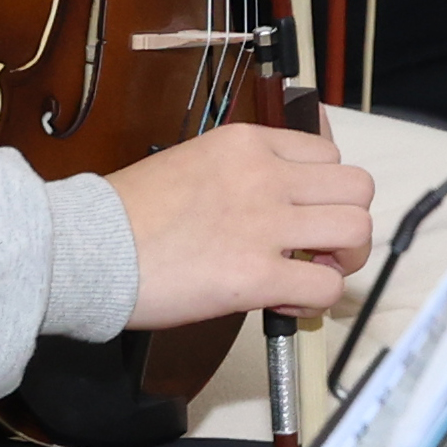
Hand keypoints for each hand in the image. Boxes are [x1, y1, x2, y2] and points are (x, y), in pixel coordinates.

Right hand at [110, 120, 377, 325]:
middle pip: (357, 187)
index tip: (305, 218)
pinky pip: (325, 285)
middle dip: (349, 222)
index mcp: (248, 143)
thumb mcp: (195, 161)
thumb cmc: (129, 214)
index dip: (325, 193)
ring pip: (356, 230)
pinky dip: (318, 300)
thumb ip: (242, 171)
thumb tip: (280, 196)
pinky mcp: (254, 275)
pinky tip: (289, 303)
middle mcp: (265, 175)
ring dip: (344, 259)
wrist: (89, 247)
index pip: (328, 155)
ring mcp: (263, 224)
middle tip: (323, 248)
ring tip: (314, 273)